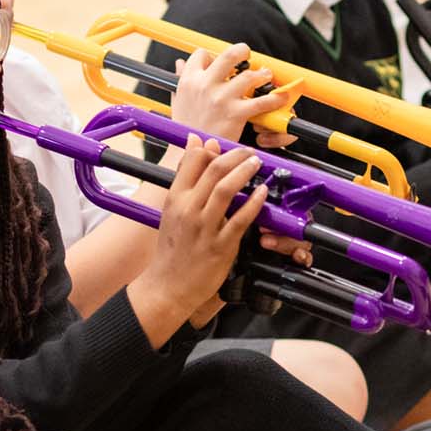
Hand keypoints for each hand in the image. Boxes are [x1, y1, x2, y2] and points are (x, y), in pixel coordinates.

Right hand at [130, 137, 266, 335]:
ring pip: (226, 188)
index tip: (223, 146)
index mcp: (175, 199)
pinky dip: (253, 202)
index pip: (193, 160)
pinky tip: (262, 192)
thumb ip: (185, 178)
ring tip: (256, 164)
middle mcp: (188, 210)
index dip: (211, 148)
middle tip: (248, 152)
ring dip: (244, 171)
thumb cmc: (172, 249)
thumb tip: (196, 144)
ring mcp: (205, 228)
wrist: (168, 286)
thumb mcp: (172, 210)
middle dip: (235, 155)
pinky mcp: (221, 245)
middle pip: (213, 169)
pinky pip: (241, 219)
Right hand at [166, 43, 288, 144]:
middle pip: (228, 56)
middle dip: (242, 50)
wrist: (194, 154)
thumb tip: (180, 63)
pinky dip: (274, 99)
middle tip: (247, 53)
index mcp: (189, 81)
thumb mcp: (178, 101)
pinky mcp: (236, 113)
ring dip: (262, 74)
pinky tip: (279, 99)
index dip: (212, 55)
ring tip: (266, 76)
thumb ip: (180, 80)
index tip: (218, 60)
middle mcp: (205, 86)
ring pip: (249, 76)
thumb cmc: (186, 129)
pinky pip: (261, 101)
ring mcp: (221, 99)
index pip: (201, 55)